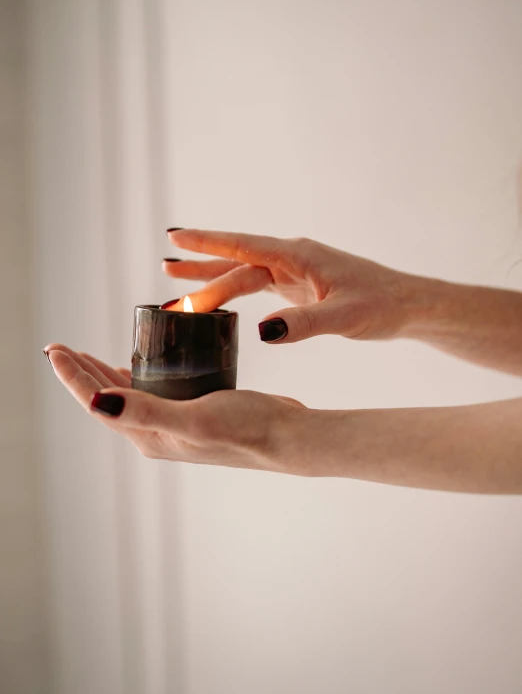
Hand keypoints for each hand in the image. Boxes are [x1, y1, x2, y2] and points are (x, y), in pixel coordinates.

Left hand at [44, 344, 306, 472]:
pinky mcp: (191, 413)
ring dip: (103, 375)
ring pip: (127, 396)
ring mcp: (174, 425)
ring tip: (86, 355)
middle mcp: (156, 433)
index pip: (98, 403)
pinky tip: (137, 364)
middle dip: (81, 374)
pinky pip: (151, 393)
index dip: (72, 377)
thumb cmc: (247, 427)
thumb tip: (98, 405)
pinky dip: (134, 376)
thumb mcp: (195, 418)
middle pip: (107, 400)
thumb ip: (147, 412)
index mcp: (150, 435)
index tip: (54, 349)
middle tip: (61, 348)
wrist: (286, 437)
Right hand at [163, 229, 414, 342]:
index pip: (244, 246)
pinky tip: (220, 296)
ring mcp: (295, 271)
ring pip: (245, 272)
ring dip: (213, 277)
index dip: (208, 242)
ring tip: (177, 278)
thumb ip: (304, 324)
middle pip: (238, 263)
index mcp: (299, 256)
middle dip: (202, 267)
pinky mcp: (299, 285)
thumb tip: (262, 333)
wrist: (408, 305)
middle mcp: (293, 258)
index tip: (176, 237)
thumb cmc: (382, 305)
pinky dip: (235, 289)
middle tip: (166, 269)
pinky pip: (258, 284)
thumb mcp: (344, 317)